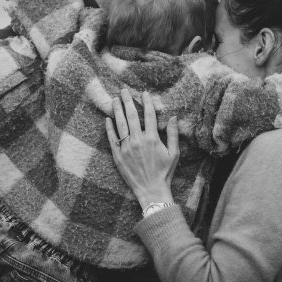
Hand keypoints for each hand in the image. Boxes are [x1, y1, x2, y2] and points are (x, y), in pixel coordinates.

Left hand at [106, 89, 179, 209]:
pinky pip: (112, 139)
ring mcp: (126, 148)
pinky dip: (109, 128)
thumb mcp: (174, 153)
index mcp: (153, 139)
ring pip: (120, 124)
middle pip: (132, 116)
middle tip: (124, 90)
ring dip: (117, 111)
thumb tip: (174, 117)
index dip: (147, 102)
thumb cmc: (165, 172)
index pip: (149, 115)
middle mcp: (138, 141)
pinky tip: (107, 119)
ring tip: (115, 100)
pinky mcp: (118, 156)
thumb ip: (173, 134)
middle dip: (128, 101)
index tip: (144, 93)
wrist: (151, 190)